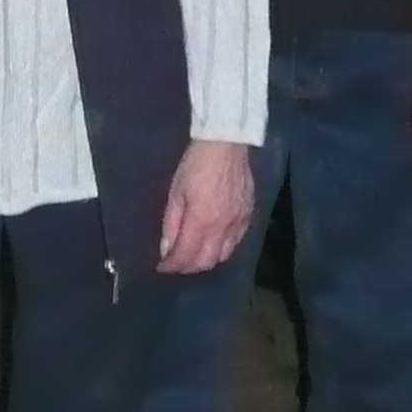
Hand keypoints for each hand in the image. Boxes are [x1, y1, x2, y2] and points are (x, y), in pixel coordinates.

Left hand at [158, 140, 253, 273]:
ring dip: (206, 260)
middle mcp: (223, 227)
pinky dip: (223, 249)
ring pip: (224, 256)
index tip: (162, 266)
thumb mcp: (176, 191)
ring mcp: (239, 223)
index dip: (172, 265)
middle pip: (207, 261)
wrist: (226, 144)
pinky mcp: (249, 216)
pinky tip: (214, 242)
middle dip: (188, 267)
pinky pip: (237, 243)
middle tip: (176, 263)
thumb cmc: (195, 164)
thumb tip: (166, 249)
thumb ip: (171, 223)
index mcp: (202, 220)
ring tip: (194, 255)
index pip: (186, 255)